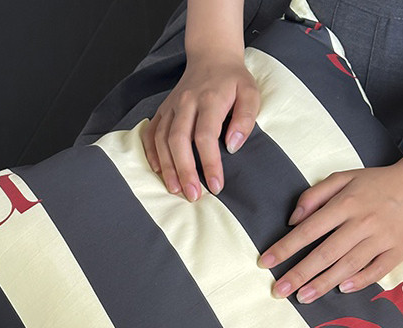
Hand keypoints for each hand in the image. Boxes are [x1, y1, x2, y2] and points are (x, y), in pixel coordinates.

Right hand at [140, 52, 259, 201]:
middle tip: (192, 195)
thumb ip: (245, 119)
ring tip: (175, 189)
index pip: (205, 136)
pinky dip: (151, 151)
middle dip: (184, 170)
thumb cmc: (234, 80)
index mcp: (209, 99)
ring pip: (162, 138)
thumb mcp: (251, 94)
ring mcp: (171, 106)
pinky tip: (157, 170)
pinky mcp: (163, 109)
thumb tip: (233, 146)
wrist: (212, 56)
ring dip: (167, 166)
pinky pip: (151, 131)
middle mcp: (186, 102)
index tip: (216, 186)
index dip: (209, 163)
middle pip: (179, 140)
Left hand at [257, 162, 402, 302]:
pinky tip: (341, 289)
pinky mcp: (398, 251)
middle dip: (299, 274)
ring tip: (302, 297)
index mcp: (346, 203)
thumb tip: (292, 220)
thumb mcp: (344, 177)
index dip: (285, 248)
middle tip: (279, 291)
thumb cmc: (377, 183)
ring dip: (323, 283)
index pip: (308, 230)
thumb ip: (314, 195)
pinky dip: (359, 281)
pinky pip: (376, 271)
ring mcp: (382, 238)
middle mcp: (363, 222)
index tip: (266, 262)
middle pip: (325, 253)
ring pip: (348, 265)